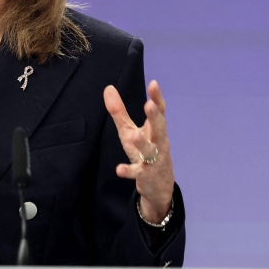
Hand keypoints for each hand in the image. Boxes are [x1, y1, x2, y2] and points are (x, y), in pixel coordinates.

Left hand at [104, 80, 174, 223]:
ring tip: (134, 135)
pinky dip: (129, 171)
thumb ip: (120, 111)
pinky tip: (119, 169)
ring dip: (142, 143)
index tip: (154, 84)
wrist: (159, 185)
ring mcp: (153, 159)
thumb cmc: (144, 152)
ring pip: (149, 150)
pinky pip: (137, 172)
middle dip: (155, 117)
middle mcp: (158, 142)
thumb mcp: (130, 130)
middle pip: (159, 128)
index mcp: (155, 130)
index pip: (160, 111)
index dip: (157, 98)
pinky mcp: (145, 175)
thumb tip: (108, 87)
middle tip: (149, 105)